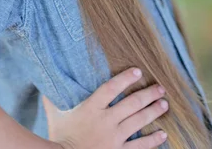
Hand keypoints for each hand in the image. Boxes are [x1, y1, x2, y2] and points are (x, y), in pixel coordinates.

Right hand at [42, 67, 168, 148]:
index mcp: (91, 108)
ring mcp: (114, 138)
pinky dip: (153, 140)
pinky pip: (140, 146)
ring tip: (164, 104)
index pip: (112, 87)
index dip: (126, 78)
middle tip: (160, 87)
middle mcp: (106, 120)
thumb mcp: (54, 114)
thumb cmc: (59, 137)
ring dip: (154, 111)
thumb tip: (46, 81)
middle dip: (148, 94)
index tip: (138, 71)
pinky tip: (163, 134)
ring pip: (139, 121)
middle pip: (132, 103)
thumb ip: (52, 98)